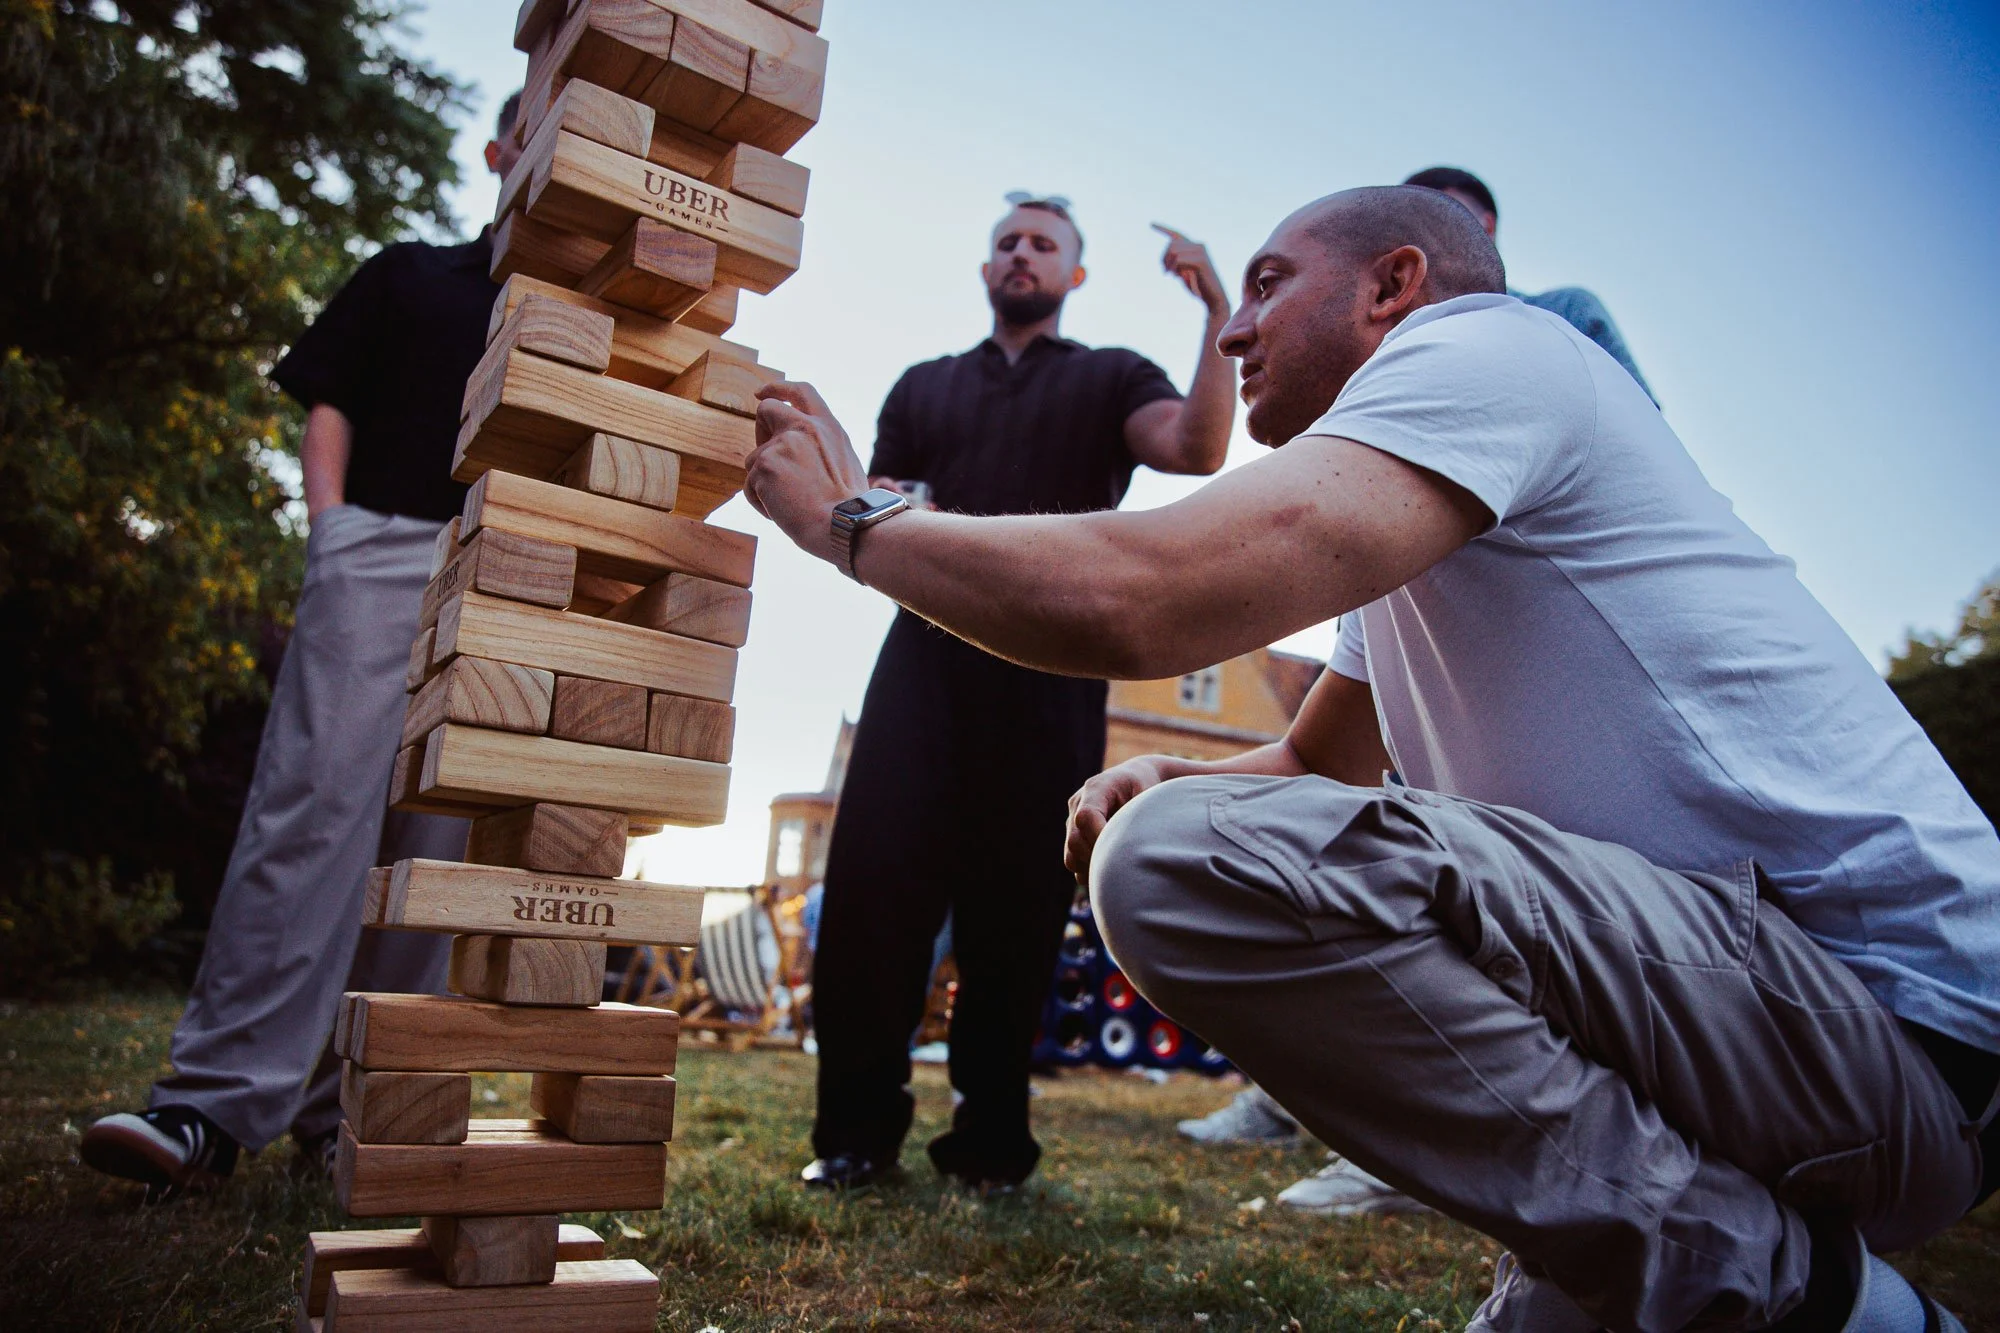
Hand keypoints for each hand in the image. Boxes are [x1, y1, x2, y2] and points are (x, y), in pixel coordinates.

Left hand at [747, 380, 868, 566]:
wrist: (846, 524)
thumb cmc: (849, 507)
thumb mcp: (844, 463)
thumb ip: (820, 448)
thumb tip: (798, 455)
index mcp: (828, 427)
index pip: (801, 391)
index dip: (777, 389)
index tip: (761, 393)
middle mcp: (804, 428)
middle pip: (766, 410)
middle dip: (760, 431)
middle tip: (766, 458)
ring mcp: (782, 445)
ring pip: (753, 459)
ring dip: (764, 482)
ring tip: (788, 504)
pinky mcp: (764, 467)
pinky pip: (750, 486)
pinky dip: (761, 503)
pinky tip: (782, 513)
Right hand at [1064, 756, 1170, 885]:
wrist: (1134, 777)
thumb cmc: (1145, 785)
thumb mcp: (1148, 792)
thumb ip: (1141, 816)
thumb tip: (1139, 846)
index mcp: (1096, 788)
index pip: (1086, 817)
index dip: (1099, 838)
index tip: (1121, 851)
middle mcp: (1078, 804)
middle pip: (1074, 841)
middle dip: (1098, 858)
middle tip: (1124, 867)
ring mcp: (1072, 820)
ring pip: (1070, 856)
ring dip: (1092, 868)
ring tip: (1118, 870)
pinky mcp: (1073, 834)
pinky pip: (1073, 861)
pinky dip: (1089, 871)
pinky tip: (1111, 868)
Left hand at [1152, 223, 1229, 319]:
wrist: (1213, 297)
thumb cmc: (1198, 286)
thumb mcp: (1183, 273)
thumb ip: (1176, 262)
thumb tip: (1165, 258)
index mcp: (1195, 246)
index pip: (1176, 234)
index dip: (1163, 229)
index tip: (1151, 224)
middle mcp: (1198, 245)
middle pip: (1171, 244)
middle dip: (1164, 258)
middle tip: (1166, 272)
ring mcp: (1200, 251)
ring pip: (1173, 251)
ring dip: (1168, 264)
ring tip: (1171, 275)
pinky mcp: (1201, 260)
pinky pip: (1179, 259)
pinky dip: (1174, 268)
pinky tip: (1177, 277)